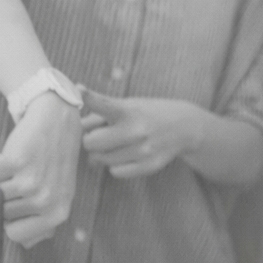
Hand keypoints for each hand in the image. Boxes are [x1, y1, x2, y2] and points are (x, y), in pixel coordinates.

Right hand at [0, 94, 80, 247]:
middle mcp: (45, 200)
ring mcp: (30, 182)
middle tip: (23, 180)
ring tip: (20, 169)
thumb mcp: (60, 195)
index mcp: (57, 213)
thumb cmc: (56, 160)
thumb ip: (44, 222)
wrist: (57, 122)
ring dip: (0, 182)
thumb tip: (26, 244)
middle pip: (2, 214)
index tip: (17, 207)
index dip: (11, 221)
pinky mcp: (15, 162)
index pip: (16, 236)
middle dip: (6, 199)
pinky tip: (14, 157)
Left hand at [80, 89, 200, 179]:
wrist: (185, 127)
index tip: (79, 90)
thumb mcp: (128, 105)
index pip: (102, 104)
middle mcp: (136, 130)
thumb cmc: (149, 114)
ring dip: (102, 154)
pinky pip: (116, 172)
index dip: (88, 97)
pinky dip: (115, 166)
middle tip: (99, 136)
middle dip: (90, 140)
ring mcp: (143, 150)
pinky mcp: (149, 166)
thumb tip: (76, 126)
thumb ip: (100, 112)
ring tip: (116, 145)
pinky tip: (125, 156)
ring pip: (101, 160)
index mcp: (129, 111)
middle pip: (90, 143)